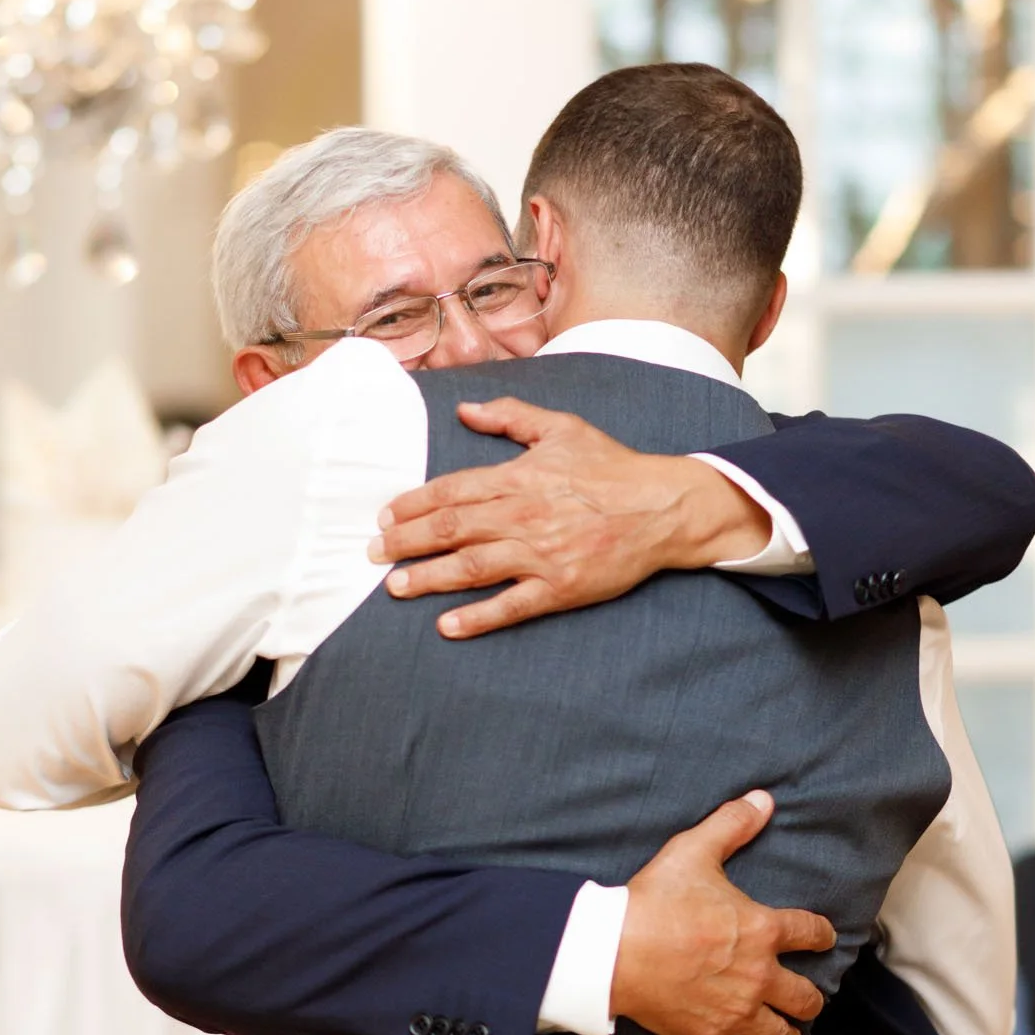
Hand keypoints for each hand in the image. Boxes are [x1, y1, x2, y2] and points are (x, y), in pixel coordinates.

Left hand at [369, 400, 772, 639]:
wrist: (662, 507)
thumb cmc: (611, 466)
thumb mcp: (561, 428)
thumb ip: (510, 415)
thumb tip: (464, 409)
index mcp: (518, 477)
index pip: (451, 491)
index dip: (413, 505)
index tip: (385, 516)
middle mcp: (522, 516)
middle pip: (450, 529)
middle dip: (406, 542)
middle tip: (373, 553)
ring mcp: (540, 555)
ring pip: (471, 568)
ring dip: (428, 578)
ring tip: (395, 587)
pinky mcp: (559, 587)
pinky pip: (510, 605)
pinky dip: (477, 618)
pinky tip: (447, 626)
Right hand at [609, 789, 834, 1034]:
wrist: (615, 952)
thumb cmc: (655, 900)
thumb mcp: (694, 851)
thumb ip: (732, 824)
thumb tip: (764, 798)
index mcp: (762, 930)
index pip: (811, 933)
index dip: (821, 935)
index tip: (823, 938)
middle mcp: (759, 977)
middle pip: (805, 997)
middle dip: (809, 997)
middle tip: (805, 996)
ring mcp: (736, 1014)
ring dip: (788, 1034)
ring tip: (786, 1032)